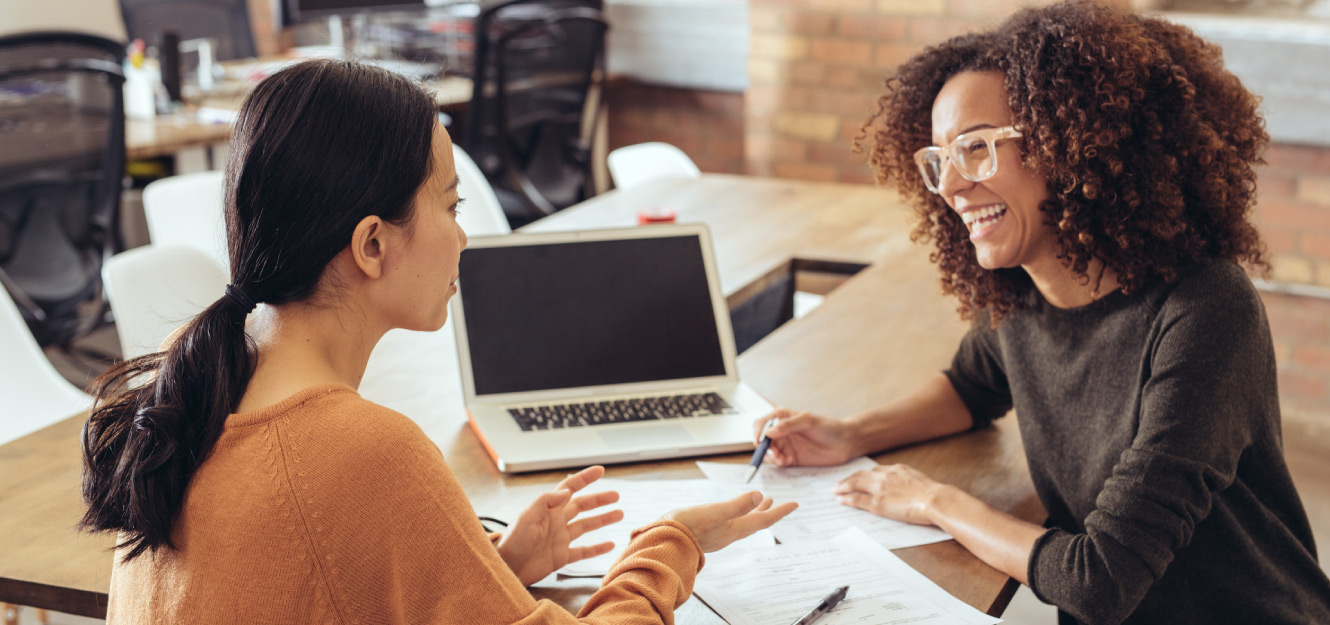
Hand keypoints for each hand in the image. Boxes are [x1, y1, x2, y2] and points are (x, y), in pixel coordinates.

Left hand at [497, 465, 623, 585]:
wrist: (507, 567)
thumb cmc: (513, 541)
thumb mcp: (527, 516)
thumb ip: (546, 501)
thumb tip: (567, 490)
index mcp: (548, 509)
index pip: (570, 488)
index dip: (585, 478)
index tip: (600, 470)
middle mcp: (556, 521)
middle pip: (582, 506)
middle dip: (599, 500)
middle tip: (616, 495)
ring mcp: (560, 538)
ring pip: (586, 526)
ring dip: (602, 519)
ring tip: (619, 514)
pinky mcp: (561, 556)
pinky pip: (583, 551)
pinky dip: (597, 548)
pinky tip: (609, 545)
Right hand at [663, 491, 797, 551]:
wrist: (662, 544)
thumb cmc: (686, 529)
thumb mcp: (713, 513)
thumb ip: (736, 505)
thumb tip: (758, 494)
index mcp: (734, 528)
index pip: (763, 519)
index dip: (780, 511)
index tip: (795, 504)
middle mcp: (729, 533)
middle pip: (755, 522)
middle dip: (768, 511)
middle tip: (780, 504)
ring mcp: (718, 535)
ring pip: (743, 522)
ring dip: (754, 511)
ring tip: (761, 502)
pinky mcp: (707, 533)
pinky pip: (730, 523)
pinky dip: (738, 514)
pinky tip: (731, 513)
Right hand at [752, 408, 856, 466]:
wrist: (845, 443)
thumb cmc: (829, 427)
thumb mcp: (809, 421)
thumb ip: (789, 425)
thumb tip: (769, 432)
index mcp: (783, 417)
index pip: (762, 422)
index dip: (757, 431)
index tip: (758, 441)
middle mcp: (782, 431)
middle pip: (762, 439)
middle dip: (762, 446)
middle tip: (770, 452)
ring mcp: (786, 445)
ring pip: (768, 452)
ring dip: (770, 455)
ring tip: (780, 457)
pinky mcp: (791, 458)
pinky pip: (777, 462)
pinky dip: (777, 462)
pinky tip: (784, 461)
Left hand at [833, 463, 945, 525]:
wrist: (935, 500)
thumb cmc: (933, 494)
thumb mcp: (919, 481)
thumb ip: (908, 481)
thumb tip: (907, 486)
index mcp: (897, 469)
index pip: (875, 471)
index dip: (864, 475)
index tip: (858, 477)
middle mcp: (885, 476)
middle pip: (861, 475)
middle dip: (849, 479)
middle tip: (840, 483)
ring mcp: (880, 489)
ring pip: (856, 484)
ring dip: (844, 487)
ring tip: (836, 490)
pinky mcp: (878, 503)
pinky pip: (858, 499)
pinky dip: (847, 499)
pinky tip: (841, 500)